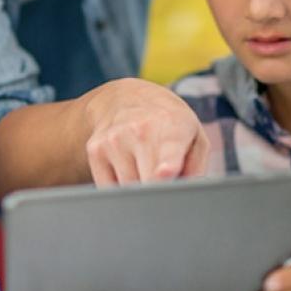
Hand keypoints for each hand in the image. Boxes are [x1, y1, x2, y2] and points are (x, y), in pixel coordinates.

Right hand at [81, 77, 208, 184]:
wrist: (124, 98)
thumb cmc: (168, 124)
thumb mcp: (194, 136)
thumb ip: (196, 168)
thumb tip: (185, 193)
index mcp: (172, 124)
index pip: (167, 148)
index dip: (166, 165)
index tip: (165, 173)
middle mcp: (139, 129)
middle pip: (149, 183)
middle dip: (159, 192)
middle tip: (165, 181)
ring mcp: (113, 140)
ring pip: (129, 190)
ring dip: (139, 189)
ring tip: (145, 166)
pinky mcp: (94, 150)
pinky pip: (109, 189)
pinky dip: (120, 188)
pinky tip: (127, 167)